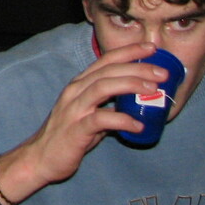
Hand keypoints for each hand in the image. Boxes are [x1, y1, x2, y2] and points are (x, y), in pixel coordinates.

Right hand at [13, 42, 169, 189]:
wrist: (42, 157)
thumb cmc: (68, 136)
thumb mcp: (90, 115)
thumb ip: (109, 107)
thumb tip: (136, 105)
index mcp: (80, 85)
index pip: (105, 61)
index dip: (128, 52)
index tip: (151, 48)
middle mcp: (75, 91)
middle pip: (107, 71)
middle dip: (137, 68)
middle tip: (162, 72)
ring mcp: (74, 109)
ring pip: (103, 87)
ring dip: (130, 85)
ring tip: (153, 90)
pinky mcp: (76, 128)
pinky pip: (101, 119)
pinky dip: (122, 120)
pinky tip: (138, 125)